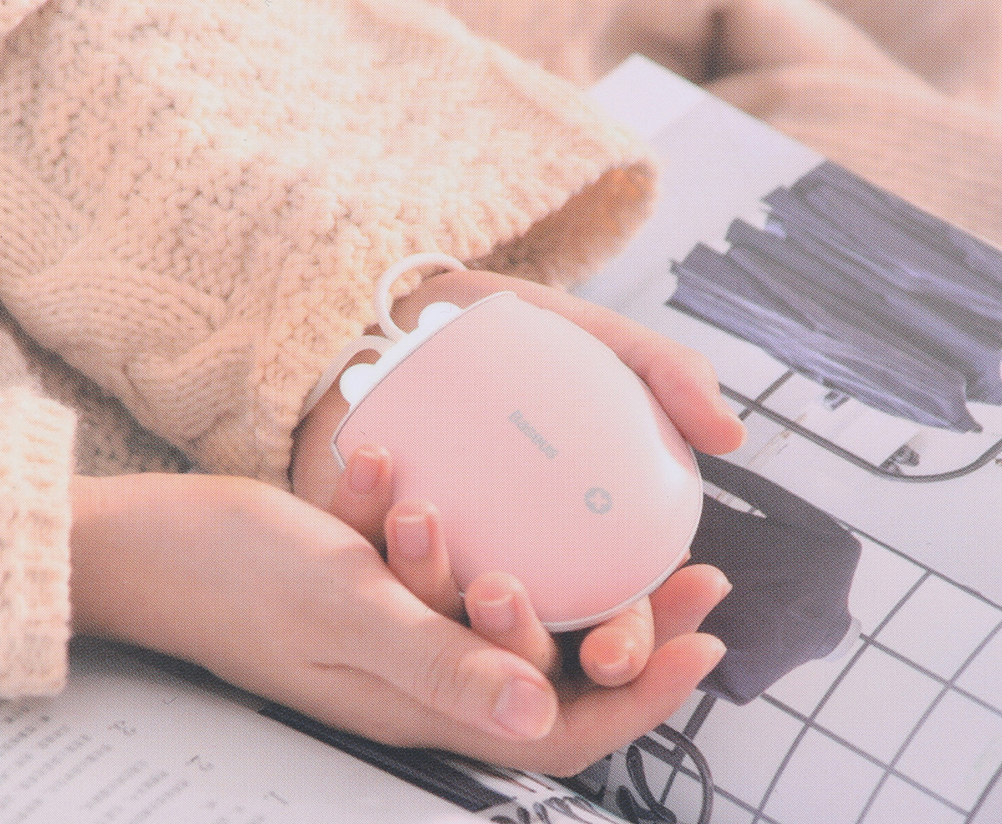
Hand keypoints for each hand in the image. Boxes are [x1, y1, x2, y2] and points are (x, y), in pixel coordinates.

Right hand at [68, 470, 725, 774]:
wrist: (156, 547)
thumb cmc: (240, 579)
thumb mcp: (348, 614)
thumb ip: (441, 665)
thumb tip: (542, 710)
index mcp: (424, 701)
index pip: (558, 725)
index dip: (641, 696)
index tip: (703, 640)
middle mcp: (424, 674)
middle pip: (547, 670)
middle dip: (620, 626)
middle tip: (682, 572)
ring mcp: (402, 631)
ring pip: (498, 618)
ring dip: (535, 573)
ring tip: (575, 533)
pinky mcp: (381, 589)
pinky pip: (440, 572)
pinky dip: (450, 532)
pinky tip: (421, 481)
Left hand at [290, 265, 743, 690]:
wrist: (434, 312)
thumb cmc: (526, 341)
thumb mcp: (606, 345)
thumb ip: (669, 377)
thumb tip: (730, 436)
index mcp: (578, 544)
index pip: (613, 621)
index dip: (623, 653)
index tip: (612, 657)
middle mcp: (511, 562)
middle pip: (523, 643)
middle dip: (517, 651)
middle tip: (504, 599)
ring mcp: (437, 556)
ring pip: (438, 613)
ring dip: (432, 590)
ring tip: (438, 538)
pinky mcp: (369, 534)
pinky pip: (365, 548)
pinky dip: (368, 520)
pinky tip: (380, 476)